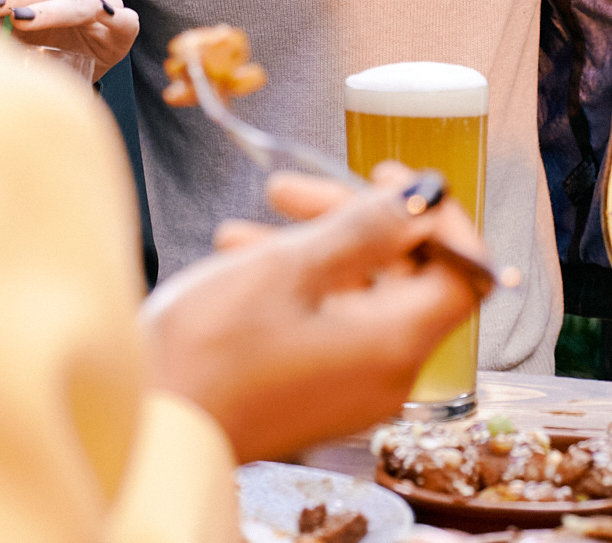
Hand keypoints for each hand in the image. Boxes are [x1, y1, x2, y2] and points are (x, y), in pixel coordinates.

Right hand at [142, 163, 487, 461]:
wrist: (148, 431)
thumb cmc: (210, 353)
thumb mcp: (288, 268)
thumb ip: (363, 228)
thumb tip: (422, 198)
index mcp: (396, 344)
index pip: (463, 272)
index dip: (435, 219)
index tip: (385, 179)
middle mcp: (387, 374)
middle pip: (405, 278)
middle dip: (353, 221)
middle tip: (291, 190)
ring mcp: (350, 389)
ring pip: (357, 297)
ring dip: (314, 249)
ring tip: (250, 222)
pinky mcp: (314, 394)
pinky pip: (328, 326)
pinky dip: (298, 287)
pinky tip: (240, 258)